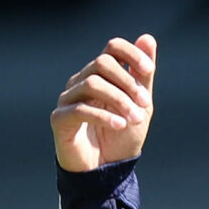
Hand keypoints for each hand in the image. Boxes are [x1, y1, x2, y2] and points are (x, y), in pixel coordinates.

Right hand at [51, 34, 156, 172]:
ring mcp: (68, 99)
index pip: (112, 48)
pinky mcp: (60, 119)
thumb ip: (143, 76)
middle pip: (102, 63)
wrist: (107, 170)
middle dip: (128, 82)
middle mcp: (81, 82)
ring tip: (135, 119)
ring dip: (120, 101)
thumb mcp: (140, 105)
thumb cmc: (122, 136)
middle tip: (144, 104)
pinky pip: (80, 109)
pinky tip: (120, 125)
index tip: (149, 70)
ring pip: (92, 84)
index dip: (131, 53)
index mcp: (102, 76)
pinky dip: (104, 116)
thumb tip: (148, 38)